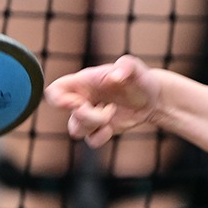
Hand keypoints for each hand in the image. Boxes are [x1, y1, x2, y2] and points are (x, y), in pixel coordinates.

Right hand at [46, 55, 166, 147]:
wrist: (152, 98)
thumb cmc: (139, 78)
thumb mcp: (134, 66)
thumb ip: (125, 66)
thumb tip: (114, 77)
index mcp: (83, 83)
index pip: (55, 91)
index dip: (58, 100)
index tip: (77, 103)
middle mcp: (83, 100)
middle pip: (68, 115)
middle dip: (86, 116)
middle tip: (106, 108)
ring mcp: (91, 116)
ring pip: (76, 130)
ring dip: (94, 125)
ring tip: (111, 113)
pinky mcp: (101, 129)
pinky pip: (91, 141)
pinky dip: (100, 138)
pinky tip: (112, 127)